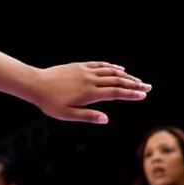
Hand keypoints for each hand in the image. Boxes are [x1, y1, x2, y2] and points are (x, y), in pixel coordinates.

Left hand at [28, 62, 148, 122]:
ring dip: (126, 76)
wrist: (34, 83)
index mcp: (89, 93)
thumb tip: (106, 119)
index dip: (131, 94)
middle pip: (117, 81)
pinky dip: (112, 67)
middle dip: (134, 84)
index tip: (144, 95)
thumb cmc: (49, 102)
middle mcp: (90, 80)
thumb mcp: (66, 114)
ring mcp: (85, 71)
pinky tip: (119, 69)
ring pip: (111, 72)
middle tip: (148, 87)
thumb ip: (87, 116)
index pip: (115, 93)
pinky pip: (99, 65)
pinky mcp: (79, 66)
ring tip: (138, 80)